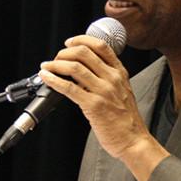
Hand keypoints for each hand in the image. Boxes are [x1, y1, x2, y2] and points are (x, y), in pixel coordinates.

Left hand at [38, 35, 167, 180]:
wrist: (134, 140)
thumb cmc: (126, 120)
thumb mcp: (122, 92)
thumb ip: (107, 79)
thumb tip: (83, 71)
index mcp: (120, 73)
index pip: (101, 46)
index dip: (81, 39)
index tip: (69, 42)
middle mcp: (112, 78)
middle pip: (84, 52)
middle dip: (64, 52)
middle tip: (56, 59)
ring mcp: (103, 91)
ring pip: (75, 67)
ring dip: (55, 64)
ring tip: (47, 67)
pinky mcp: (93, 105)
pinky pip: (69, 87)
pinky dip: (54, 80)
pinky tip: (46, 78)